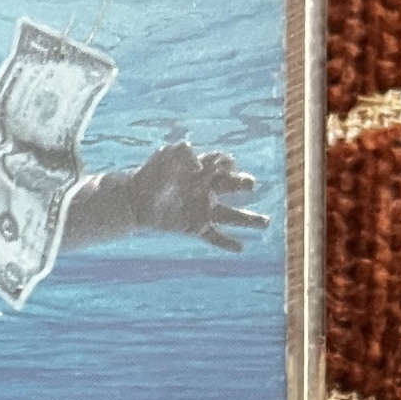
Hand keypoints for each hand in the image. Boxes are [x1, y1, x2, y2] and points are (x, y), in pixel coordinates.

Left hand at [127, 142, 267, 251]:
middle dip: (243, 184)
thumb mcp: (166, 155)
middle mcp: (209, 190)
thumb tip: (197, 158)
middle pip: (234, 187)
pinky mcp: (195, 226)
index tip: (222, 165)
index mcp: (204, 171)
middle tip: (250, 184)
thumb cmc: (152, 173)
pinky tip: (240, 248)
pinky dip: (227, 243)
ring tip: (265, 223)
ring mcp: (203, 209)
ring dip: (250, 220)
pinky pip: (214, 236)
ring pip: (232, 215)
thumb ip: (182, 152)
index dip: (226, 162)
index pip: (224, 164)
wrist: (135, 198)